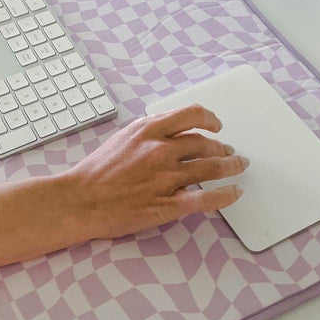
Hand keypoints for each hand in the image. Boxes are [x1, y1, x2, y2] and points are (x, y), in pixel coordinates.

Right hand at [66, 104, 246, 239]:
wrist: (80, 200)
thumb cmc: (96, 171)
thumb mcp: (122, 138)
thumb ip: (149, 132)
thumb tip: (173, 132)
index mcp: (148, 130)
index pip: (192, 115)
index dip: (210, 118)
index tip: (216, 125)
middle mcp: (160, 150)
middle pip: (206, 144)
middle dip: (223, 148)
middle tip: (229, 152)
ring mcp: (166, 178)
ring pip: (212, 168)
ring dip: (231, 166)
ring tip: (238, 166)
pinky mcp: (168, 204)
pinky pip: (206, 198)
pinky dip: (225, 195)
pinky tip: (234, 193)